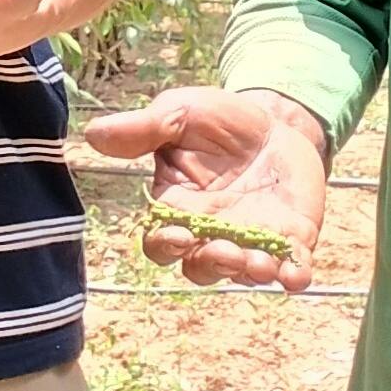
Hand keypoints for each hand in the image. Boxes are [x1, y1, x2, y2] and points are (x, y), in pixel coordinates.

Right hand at [81, 86, 329, 288]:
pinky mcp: (292, 240)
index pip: (161, 243)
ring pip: (244, 273)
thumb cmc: (219, 121)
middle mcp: (211, 235)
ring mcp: (253, 241)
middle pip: (202, 267)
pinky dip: (294, 276)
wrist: (277, 120)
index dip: (167, 245)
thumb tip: (93, 134)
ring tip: (262, 264)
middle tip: (229, 251)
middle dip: (214, 264)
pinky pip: (291, 268)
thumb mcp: (181, 114)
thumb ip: (143, 129)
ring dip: (252, 273)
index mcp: (177, 210)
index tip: (180, 234)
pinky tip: (296, 275)